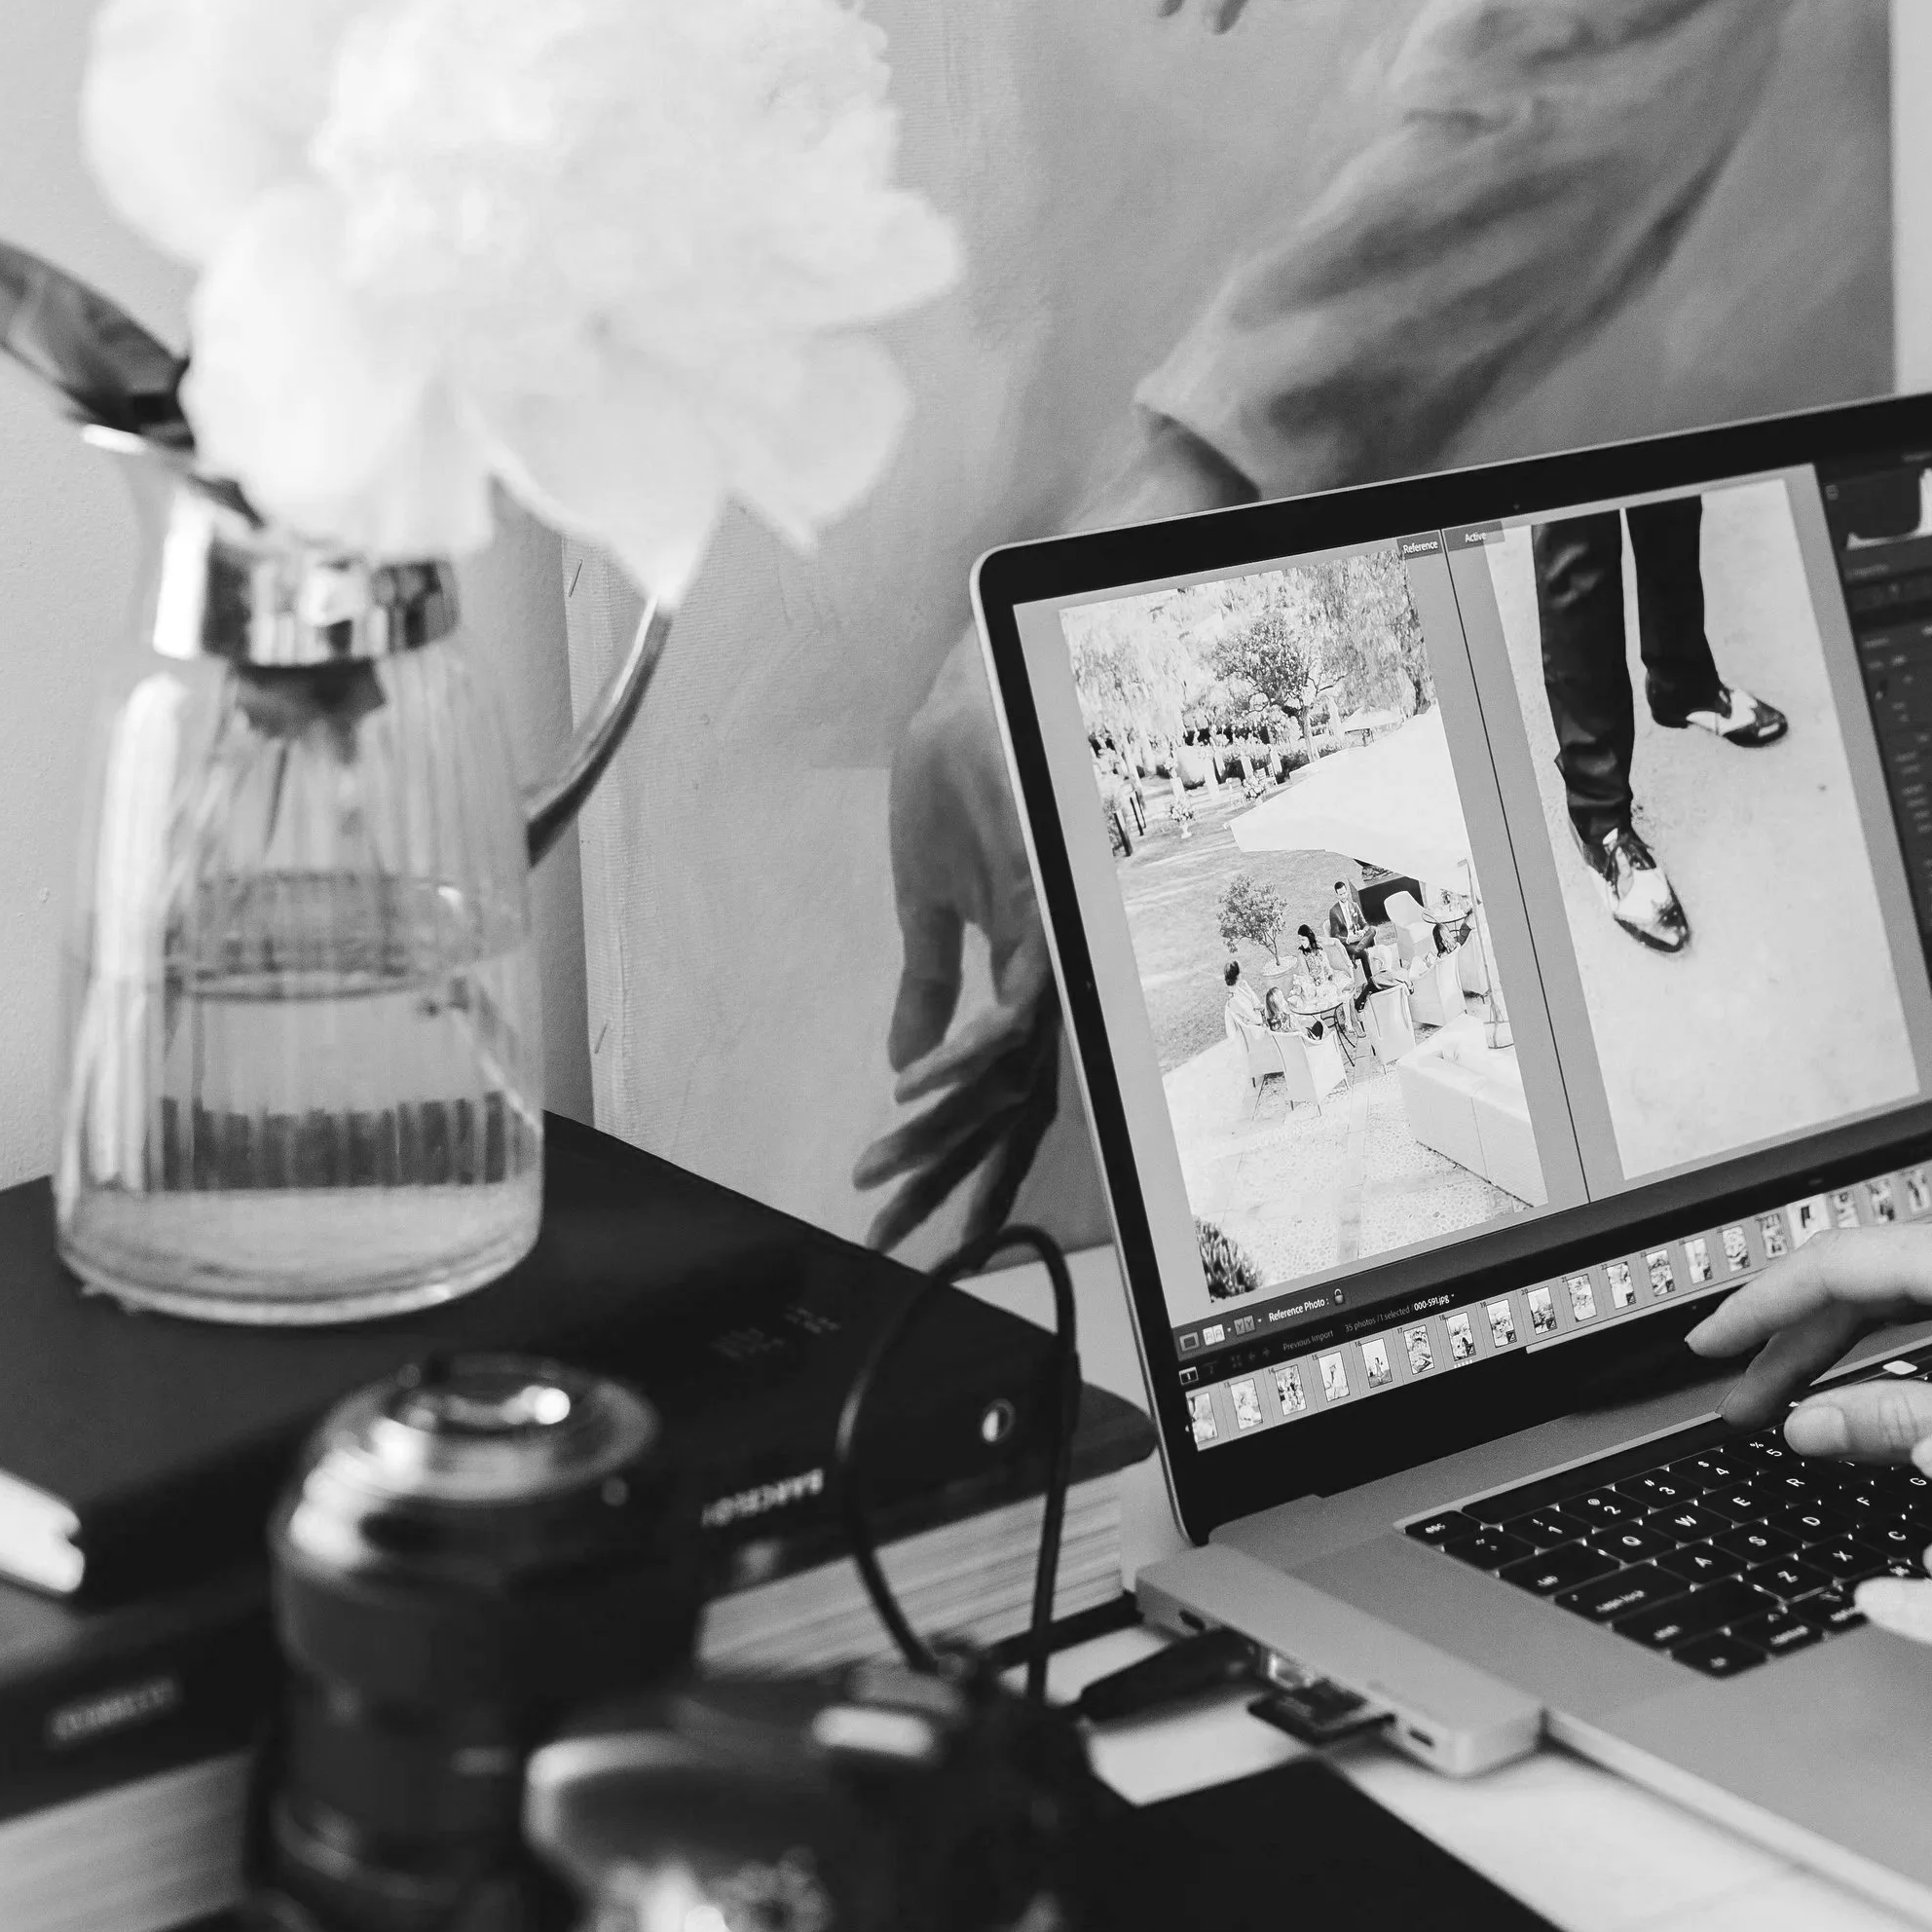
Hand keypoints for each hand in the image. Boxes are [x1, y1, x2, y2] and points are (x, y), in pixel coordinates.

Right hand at [853, 628, 1058, 1259]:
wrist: (979, 686)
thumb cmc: (966, 777)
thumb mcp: (926, 893)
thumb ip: (926, 980)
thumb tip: (903, 1063)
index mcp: (1019, 978)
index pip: (984, 1093)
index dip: (948, 1163)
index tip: (902, 1220)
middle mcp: (1045, 974)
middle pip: (999, 1103)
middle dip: (945, 1183)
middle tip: (893, 1244)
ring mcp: (1050, 945)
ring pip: (1004, 1069)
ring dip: (940, 1127)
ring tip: (882, 1175)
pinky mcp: (1040, 907)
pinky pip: (1006, 1001)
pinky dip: (958, 1045)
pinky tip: (915, 1080)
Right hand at [1685, 1193, 1931, 1450]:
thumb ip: (1903, 1420)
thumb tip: (1811, 1425)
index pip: (1836, 1263)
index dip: (1761, 1307)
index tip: (1711, 1345)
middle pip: (1864, 1274)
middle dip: (1795, 1339)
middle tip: (1744, 1397)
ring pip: (1908, 1285)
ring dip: (1850, 1341)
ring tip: (1801, 1399)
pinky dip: (1906, 1334)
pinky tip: (1891, 1380)